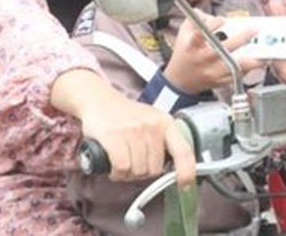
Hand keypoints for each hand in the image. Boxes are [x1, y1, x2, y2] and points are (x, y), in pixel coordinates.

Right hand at [52, 69, 195, 186]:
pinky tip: (114, 168)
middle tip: (133, 165)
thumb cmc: (125, 115)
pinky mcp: (115, 136)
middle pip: (155, 168)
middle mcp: (153, 125)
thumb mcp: (151, 121)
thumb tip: (173, 167)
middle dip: (143, 173)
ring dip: (128, 174)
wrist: (98, 100)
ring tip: (122, 163)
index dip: (187, 171)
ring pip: (138, 170)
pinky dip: (117, 174)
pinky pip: (122, 168)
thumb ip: (162, 141)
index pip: (183, 151)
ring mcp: (134, 130)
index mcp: (166, 123)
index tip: (185, 185)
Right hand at [165, 12, 255, 91]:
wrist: (181, 79)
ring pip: (233, 66)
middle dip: (239, 39)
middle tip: (254, 30)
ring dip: (250, 60)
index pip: (200, 35)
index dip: (212, 26)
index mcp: (193, 45)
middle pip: (222, 50)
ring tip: (263, 53)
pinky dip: (248, 69)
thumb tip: (206, 12)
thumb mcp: (185, 32)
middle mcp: (203, 59)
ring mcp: (212, 71)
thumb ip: (196, 19)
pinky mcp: (220, 81)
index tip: (223, 19)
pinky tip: (258, 62)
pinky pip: (237, 75)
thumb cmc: (186, 51)